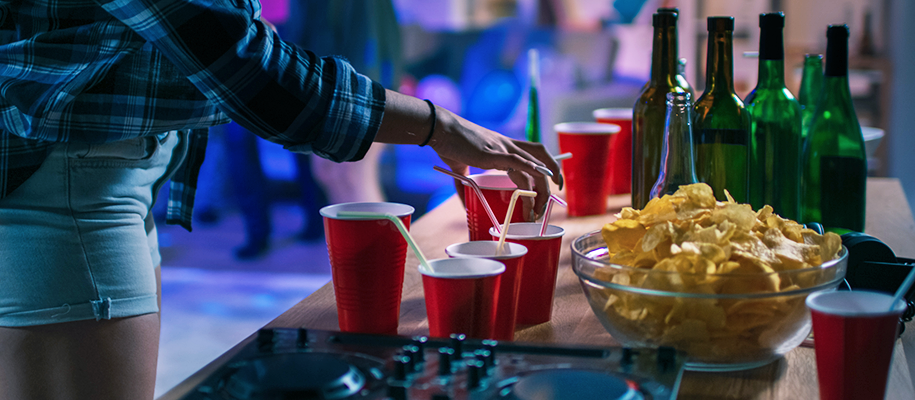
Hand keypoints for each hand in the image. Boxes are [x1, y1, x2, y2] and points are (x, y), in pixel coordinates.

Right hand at [429, 105, 562, 220]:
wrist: (440, 130)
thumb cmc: (449, 145)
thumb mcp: (461, 167)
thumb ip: (465, 185)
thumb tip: (465, 204)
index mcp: (504, 146)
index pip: (536, 152)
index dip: (549, 165)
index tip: (554, 183)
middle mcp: (508, 145)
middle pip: (541, 159)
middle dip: (551, 181)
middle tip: (549, 202)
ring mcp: (502, 148)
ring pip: (532, 166)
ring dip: (539, 190)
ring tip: (536, 210)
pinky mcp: (493, 153)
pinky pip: (517, 161)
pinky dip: (532, 169)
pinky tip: (542, 176)